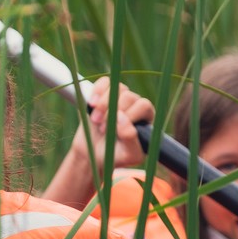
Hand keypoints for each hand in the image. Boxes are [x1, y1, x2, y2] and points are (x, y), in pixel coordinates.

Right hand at [43, 80, 153, 206]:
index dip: (130, 114)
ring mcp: (119, 97)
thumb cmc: (114, 156)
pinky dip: (97, 91)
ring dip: (103, 104)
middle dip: (113, 112)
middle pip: (129, 96)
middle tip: (103, 129)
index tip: (116, 129)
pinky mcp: (104, 93)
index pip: (144, 105)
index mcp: (146, 118)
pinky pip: (104, 82)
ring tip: (96, 120)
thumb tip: (122, 118)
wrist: (93, 154)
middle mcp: (135, 105)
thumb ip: (130, 139)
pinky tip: (91, 104)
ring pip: (116, 88)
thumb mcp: (128, 155)